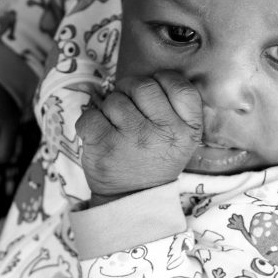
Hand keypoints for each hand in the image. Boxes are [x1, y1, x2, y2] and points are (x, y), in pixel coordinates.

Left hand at [74, 71, 201, 204]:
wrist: (132, 200)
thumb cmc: (153, 161)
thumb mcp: (180, 140)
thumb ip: (175, 109)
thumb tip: (152, 77)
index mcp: (187, 130)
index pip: (180, 86)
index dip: (163, 80)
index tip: (154, 91)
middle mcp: (163, 132)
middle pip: (143, 85)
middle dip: (130, 90)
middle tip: (129, 107)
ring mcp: (132, 138)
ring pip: (114, 99)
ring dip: (110, 109)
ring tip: (116, 128)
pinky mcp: (104, 144)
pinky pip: (90, 114)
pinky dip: (90, 122)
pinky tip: (100, 135)